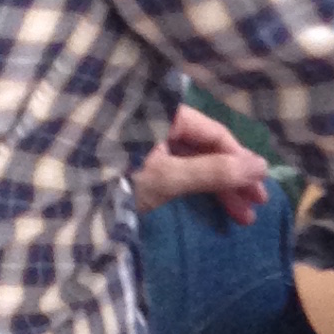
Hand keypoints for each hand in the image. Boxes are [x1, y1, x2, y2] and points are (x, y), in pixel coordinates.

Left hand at [133, 103, 272, 222]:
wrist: (70, 201)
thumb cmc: (121, 179)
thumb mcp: (169, 177)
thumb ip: (214, 171)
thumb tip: (263, 166)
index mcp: (166, 116)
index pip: (215, 134)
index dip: (240, 159)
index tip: (259, 185)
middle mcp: (161, 126)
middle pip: (207, 150)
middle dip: (233, 179)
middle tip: (257, 205)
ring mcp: (150, 149)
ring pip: (195, 165)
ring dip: (220, 190)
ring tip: (244, 217)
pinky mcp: (142, 170)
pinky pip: (180, 175)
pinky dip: (198, 191)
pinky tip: (216, 208)